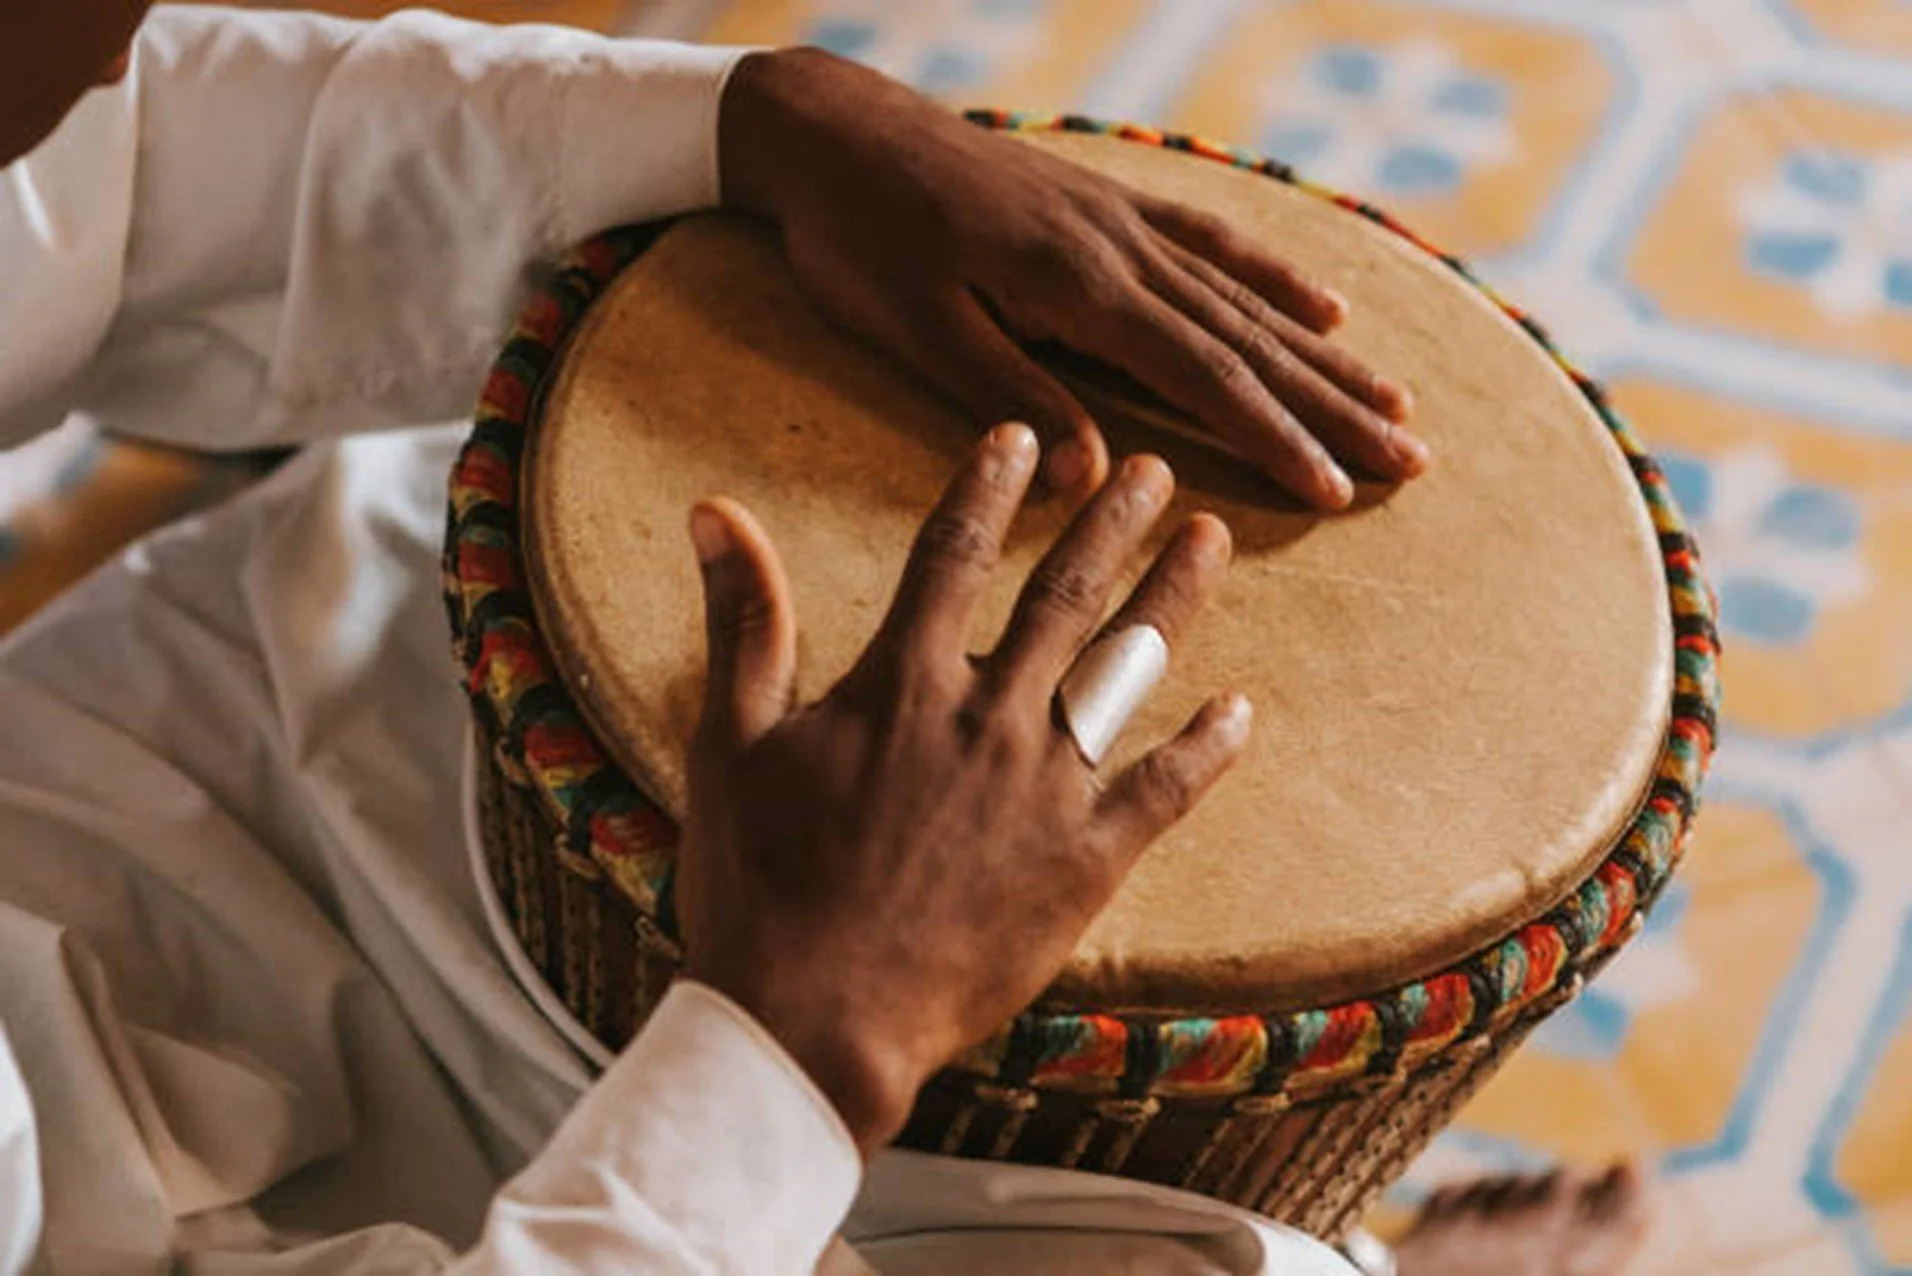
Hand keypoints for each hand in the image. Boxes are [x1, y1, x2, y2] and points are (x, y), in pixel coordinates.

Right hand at [675, 424, 1251, 1152]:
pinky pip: (1164, 790)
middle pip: (1063, 593)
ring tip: (1210, 539)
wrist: (813, 1019)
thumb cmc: (759, 885)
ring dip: (1171, 597)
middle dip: (1112, 521)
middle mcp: (986, 716)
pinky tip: (1240, 708)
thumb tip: (712, 510)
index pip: (953, 554)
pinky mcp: (1084, 861)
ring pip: (1126, 667)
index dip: (987, 488)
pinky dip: (1206, 747)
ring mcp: (1045, 788)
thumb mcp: (728, 742)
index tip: (1022, 437)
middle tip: (1157, 468)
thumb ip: (743, 620)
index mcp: (902, 684)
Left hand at [718, 48, 1424, 510]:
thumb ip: (1013, 398)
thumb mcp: (919, 333)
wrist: (833, 131)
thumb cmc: (860, 241)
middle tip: (1413, 458)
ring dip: (1324, 352)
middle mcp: (1121, 248)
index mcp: (1079, 287)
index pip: (1202, 376)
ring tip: (1397, 397)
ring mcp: (1121, 218)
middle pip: (1249, 339)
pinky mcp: (1107, 202)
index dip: (1275, 437)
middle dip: (1333, 405)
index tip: (1338, 489)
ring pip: (1244, 295)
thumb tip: (1102, 478)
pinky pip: (1211, 240)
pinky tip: (1320, 303)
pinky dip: (1271, 276)